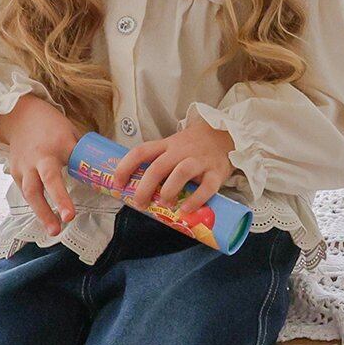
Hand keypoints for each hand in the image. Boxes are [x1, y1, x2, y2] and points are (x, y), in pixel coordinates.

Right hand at [0, 93, 84, 236]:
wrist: (19, 116)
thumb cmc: (51, 126)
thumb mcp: (70, 133)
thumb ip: (81, 153)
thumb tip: (103, 171)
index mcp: (54, 147)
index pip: (61, 171)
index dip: (65, 192)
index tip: (73, 211)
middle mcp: (37, 158)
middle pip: (43, 184)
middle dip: (54, 204)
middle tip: (66, 221)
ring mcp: (24, 167)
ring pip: (30, 192)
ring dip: (42, 213)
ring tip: (54, 231)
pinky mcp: (15, 173)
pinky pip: (26, 192)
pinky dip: (36, 206)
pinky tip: (46, 219)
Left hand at [111, 122, 235, 213]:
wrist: (226, 134)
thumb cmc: (195, 146)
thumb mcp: (175, 146)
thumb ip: (160, 162)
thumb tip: (139, 188)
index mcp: (167, 145)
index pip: (141, 152)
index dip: (125, 167)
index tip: (117, 184)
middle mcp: (181, 151)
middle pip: (159, 166)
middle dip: (145, 187)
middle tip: (140, 203)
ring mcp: (200, 161)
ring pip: (182, 172)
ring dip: (169, 190)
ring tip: (164, 204)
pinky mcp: (217, 172)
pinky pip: (207, 186)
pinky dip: (196, 199)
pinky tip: (186, 210)